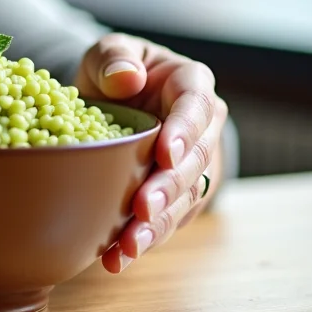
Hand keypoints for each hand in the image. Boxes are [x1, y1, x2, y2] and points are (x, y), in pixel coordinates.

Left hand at [71, 33, 227, 273]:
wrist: (112, 100)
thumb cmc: (115, 71)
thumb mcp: (108, 52)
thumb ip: (114, 58)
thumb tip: (127, 77)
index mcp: (191, 85)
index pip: (197, 107)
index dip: (185, 131)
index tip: (166, 152)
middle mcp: (202, 128)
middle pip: (195, 162)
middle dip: (169, 187)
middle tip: (143, 207)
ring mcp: (194, 166)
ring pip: (184, 200)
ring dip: (157, 226)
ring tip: (127, 246)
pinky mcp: (179, 196)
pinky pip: (167, 221)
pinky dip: (143, 241)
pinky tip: (117, 258)